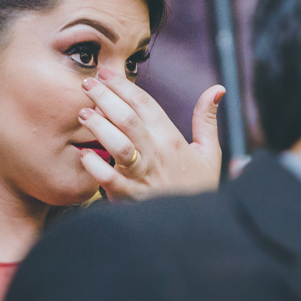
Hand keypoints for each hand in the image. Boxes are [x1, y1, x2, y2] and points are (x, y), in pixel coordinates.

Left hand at [77, 69, 224, 200]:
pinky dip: (96, 167)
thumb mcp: (209, 153)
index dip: (124, 86)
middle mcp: (156, 154)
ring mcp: (143, 176)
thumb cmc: (197, 188)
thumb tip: (217, 89)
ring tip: (82, 113)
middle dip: (105, 97)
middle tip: (87, 84)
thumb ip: (207, 120)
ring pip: (119, 144)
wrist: (194, 227)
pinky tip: (84, 155)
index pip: (146, 104)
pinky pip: (110, 180)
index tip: (105, 73)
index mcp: (172, 139)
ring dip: (99, 127)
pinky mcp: (130, 197)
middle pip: (128, 118)